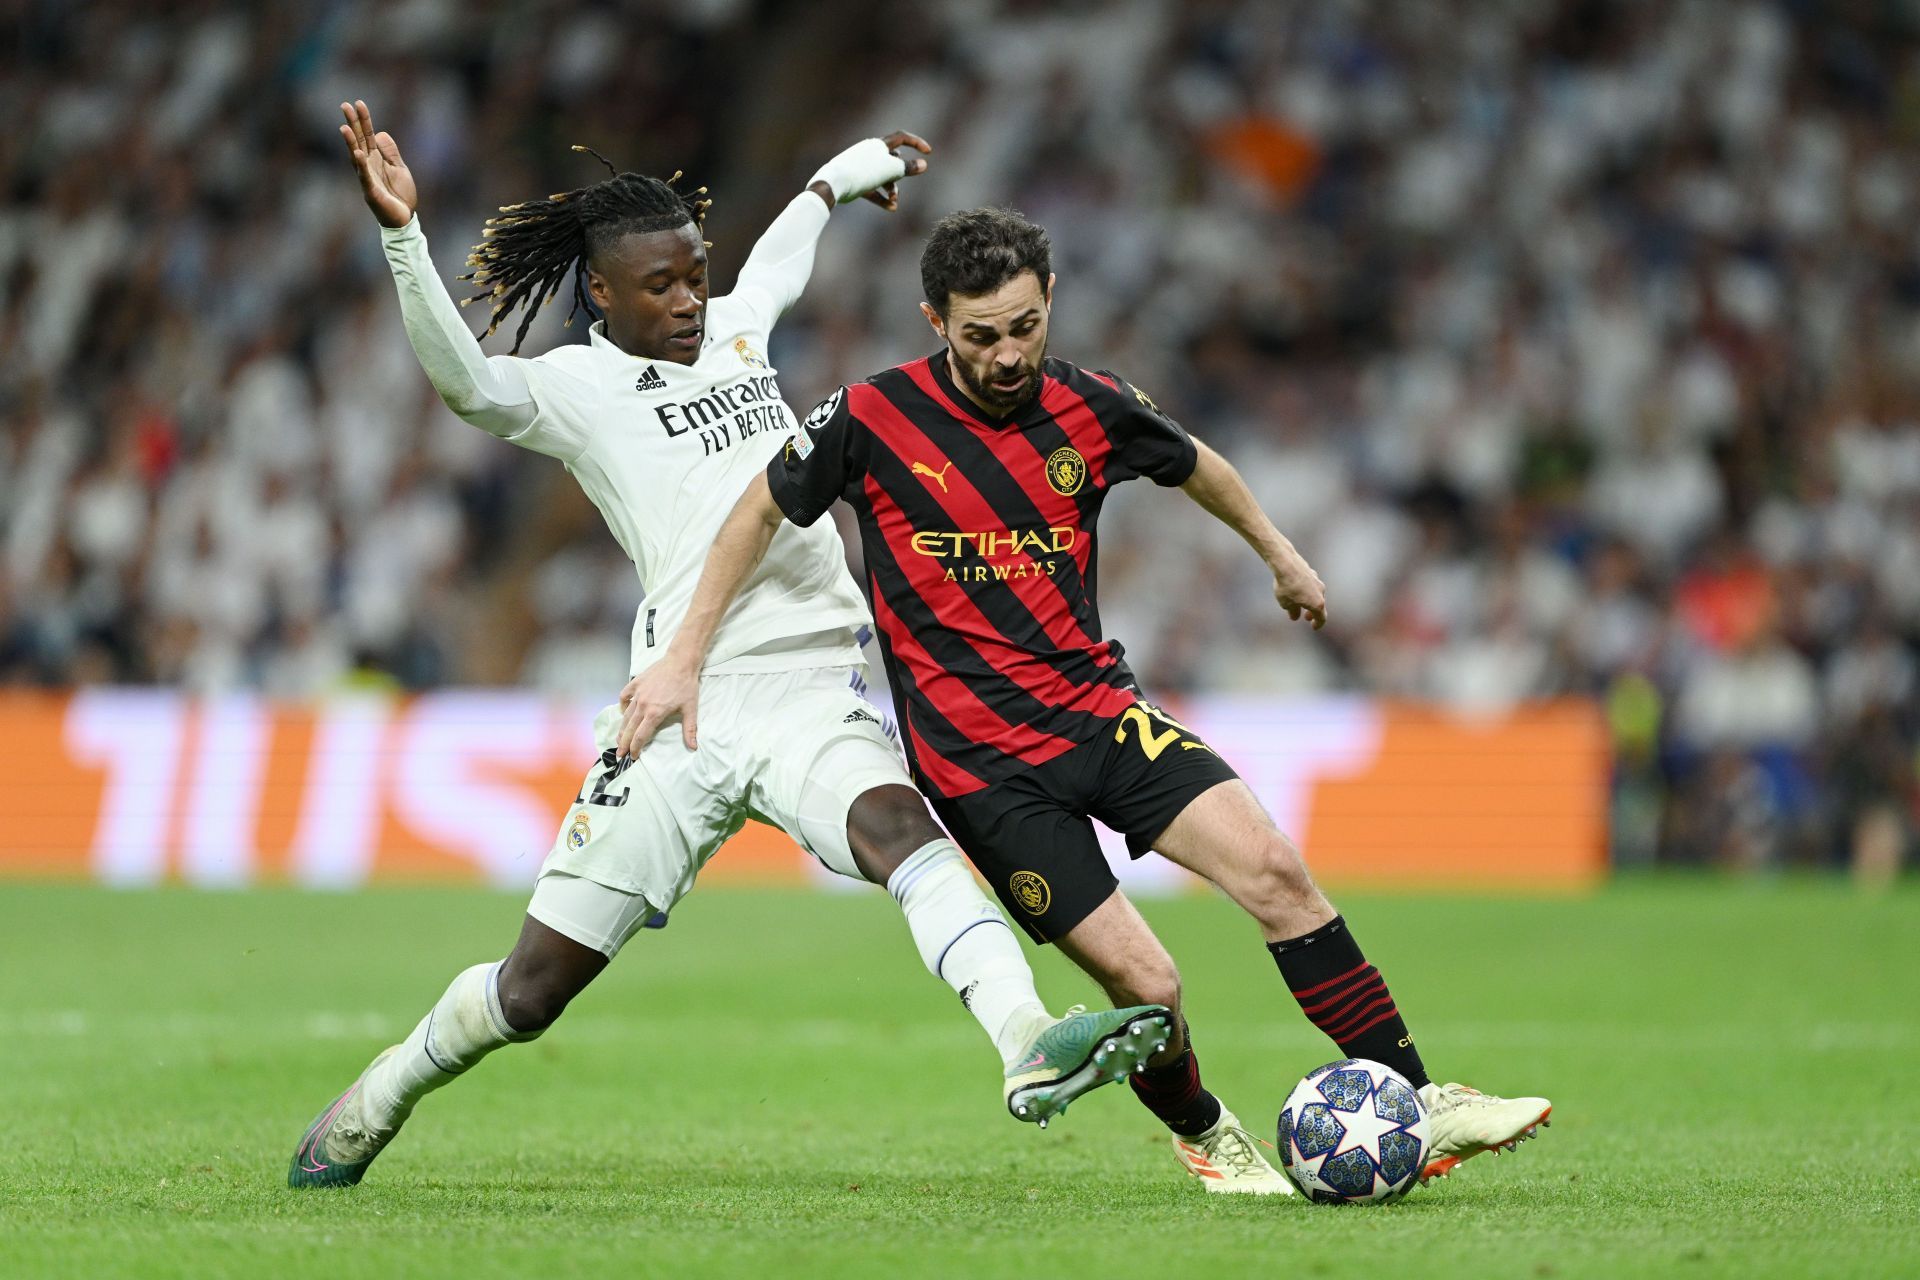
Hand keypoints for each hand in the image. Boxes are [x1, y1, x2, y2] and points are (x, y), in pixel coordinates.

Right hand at [337, 100, 416, 228]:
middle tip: (344, 105)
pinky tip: (358, 154)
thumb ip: (390, 151)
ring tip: (344, 127)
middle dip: (352, 123)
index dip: (364, 120)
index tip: (358, 103)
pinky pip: (365, 177)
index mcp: (376, 159)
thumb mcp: (400, 168)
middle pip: (358, 141)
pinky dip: (362, 166)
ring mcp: (367, 178)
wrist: (404, 219)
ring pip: (357, 157)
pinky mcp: (371, 192)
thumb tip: (379, 133)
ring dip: (350, 142)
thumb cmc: (400, 195)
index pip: (367, 135)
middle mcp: (368, 166)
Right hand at [615, 657, 700, 756]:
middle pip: (630, 729)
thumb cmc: (686, 685)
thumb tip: (693, 747)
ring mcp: (638, 694)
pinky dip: (622, 704)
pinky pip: (624, 695)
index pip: (641, 736)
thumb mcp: (690, 709)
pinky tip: (623, 710)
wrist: (681, 662)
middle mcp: (643, 705)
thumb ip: (690, 729)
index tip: (633, 756)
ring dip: (622, 728)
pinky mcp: (636, 683)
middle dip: (624, 743)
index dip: (635, 748)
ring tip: (619, 738)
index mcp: (655, 714)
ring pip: (625, 715)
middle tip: (619, 753)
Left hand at [860, 130, 931, 211]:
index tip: (929, 152)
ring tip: (895, 201)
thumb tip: (924, 164)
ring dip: (892, 190)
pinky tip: (891, 208)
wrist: (835, 182)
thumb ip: (908, 168)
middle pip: (893, 162)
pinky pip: (874, 190)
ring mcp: (863, 167)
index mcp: (879, 145)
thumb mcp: (891, 170)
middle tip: (902, 186)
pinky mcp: (856, 181)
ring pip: (884, 178)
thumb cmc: (865, 171)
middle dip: (900, 176)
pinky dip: (883, 198)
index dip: (916, 143)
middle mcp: (870, 153)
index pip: (902, 138)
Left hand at [1271, 545, 1327, 629]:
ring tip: (1299, 602)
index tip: (1314, 627)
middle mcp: (1321, 592)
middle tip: (1306, 617)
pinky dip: (1305, 589)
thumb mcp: (1286, 604)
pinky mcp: (1311, 572)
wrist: (1286, 564)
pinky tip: (1296, 588)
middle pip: (1319, 605)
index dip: (1318, 624)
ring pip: (1315, 593)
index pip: (1321, 618)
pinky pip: (1310, 584)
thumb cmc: (1286, 587)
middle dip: (1312, 612)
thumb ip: (1293, 611)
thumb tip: (1295, 616)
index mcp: (1317, 603)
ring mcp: (1317, 581)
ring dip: (1309, 600)